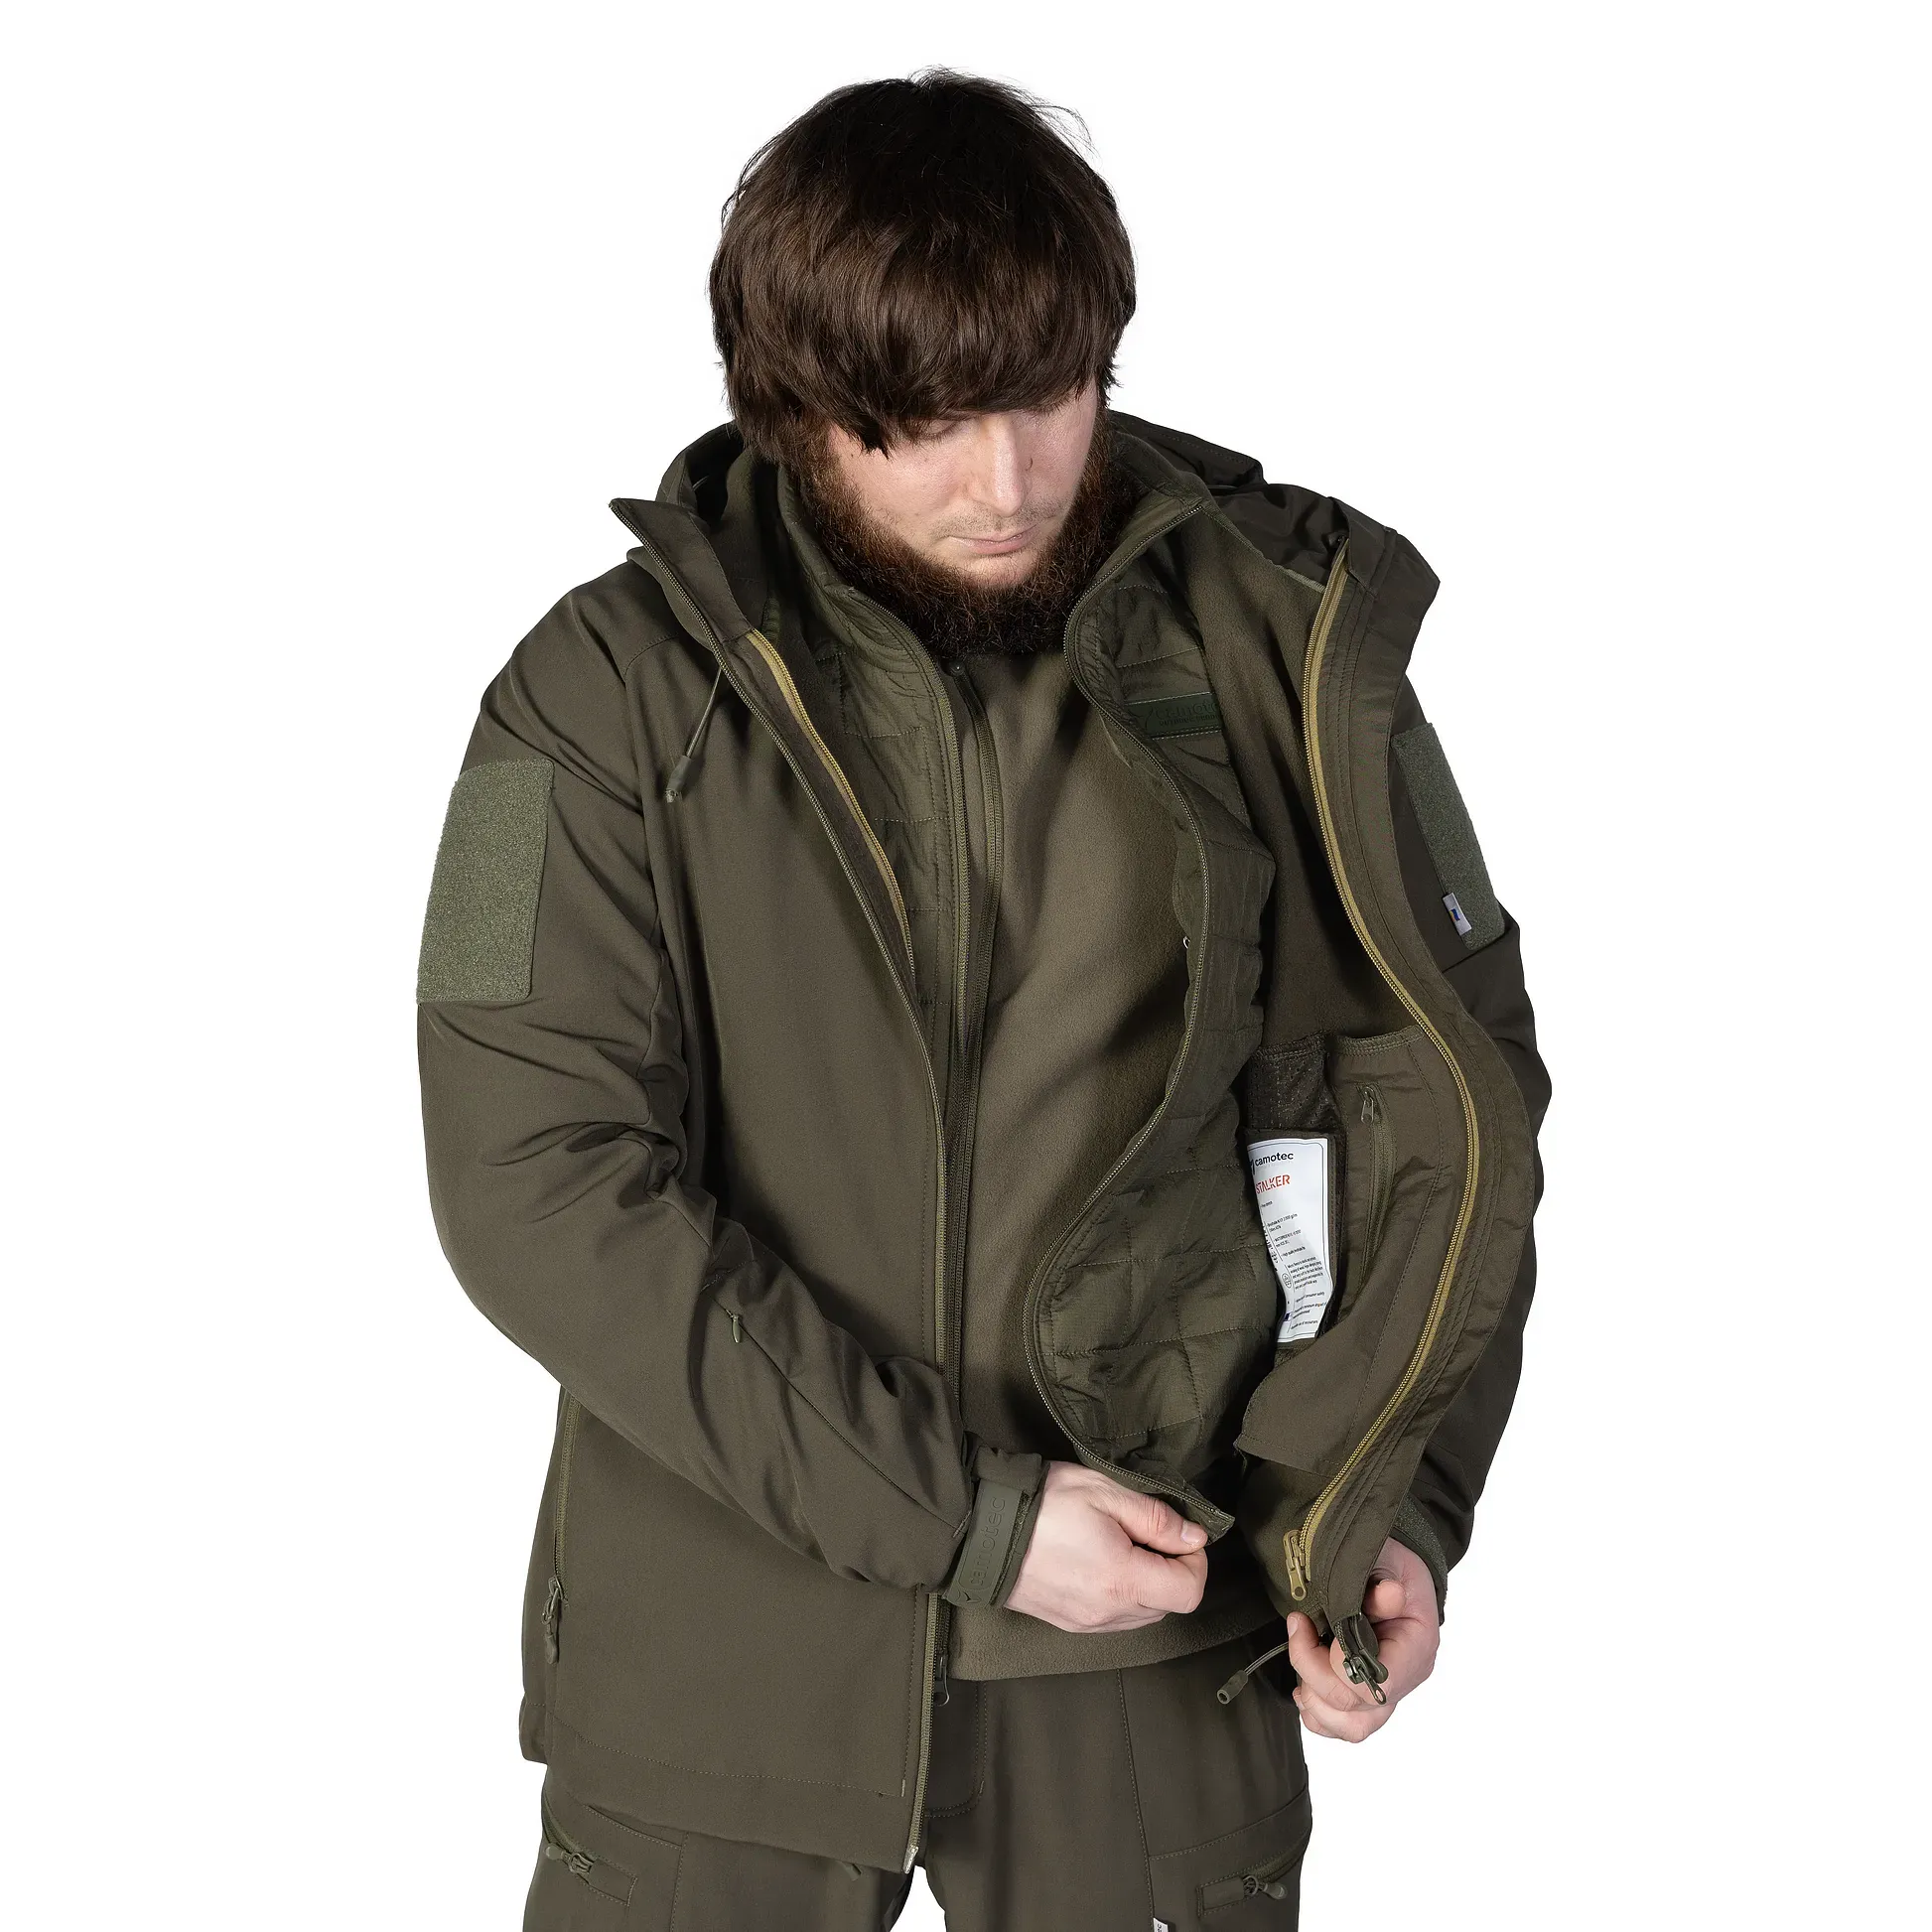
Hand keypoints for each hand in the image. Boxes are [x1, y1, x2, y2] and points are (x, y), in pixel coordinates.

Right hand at [1002, 1461, 1208, 1631]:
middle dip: (1170, 1569)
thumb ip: (1156, 1519)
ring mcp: (1087, 1623)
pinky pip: (1115, 1618)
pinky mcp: (1070, 1624)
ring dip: (1146, 1583)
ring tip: (1119, 1544)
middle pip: (1168, 1604)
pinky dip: (1122, 1594)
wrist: (981, 1529)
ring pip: (1143, 1614)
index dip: (1194, 1561)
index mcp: (1122, 1580)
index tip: (1178, 1534)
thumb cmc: (1043, 1505)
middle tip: (1145, 1532)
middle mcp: (1108, 1612)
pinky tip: (1101, 1562)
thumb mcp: (1105, 1493)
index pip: (1189, 1592)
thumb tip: (1194, 1538)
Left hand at [1283, 1536, 1438, 1740]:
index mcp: (1416, 1647)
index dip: (1336, 1664)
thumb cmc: (1393, 1566)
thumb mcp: (1389, 1559)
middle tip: (1298, 1631)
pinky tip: (1304, 1683)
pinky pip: (1341, 1727)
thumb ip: (1383, 1579)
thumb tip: (1389, 1594)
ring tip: (1302, 1658)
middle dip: (1312, 1673)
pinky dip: (1316, 1713)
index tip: (1311, 1626)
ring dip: (1313, 1698)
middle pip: (1356, 1710)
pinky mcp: (1366, 1700)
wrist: (1396, 1572)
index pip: (1377, 1683)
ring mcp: (1387, 1695)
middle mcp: (1405, 1679)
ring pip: (1349, 1728)